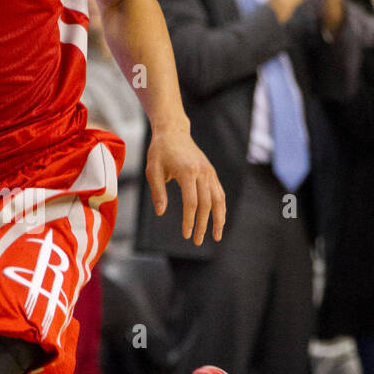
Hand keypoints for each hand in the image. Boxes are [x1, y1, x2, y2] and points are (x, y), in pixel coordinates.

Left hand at [145, 126, 225, 244]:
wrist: (173, 132)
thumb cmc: (159, 151)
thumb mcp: (152, 170)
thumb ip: (157, 192)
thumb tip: (161, 213)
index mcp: (187, 171)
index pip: (191, 202)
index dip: (189, 220)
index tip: (186, 234)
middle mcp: (202, 172)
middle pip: (206, 204)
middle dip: (203, 225)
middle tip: (198, 242)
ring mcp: (209, 172)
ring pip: (218, 199)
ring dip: (219, 219)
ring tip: (216, 236)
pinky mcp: (211, 172)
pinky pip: (219, 192)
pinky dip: (220, 208)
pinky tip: (219, 220)